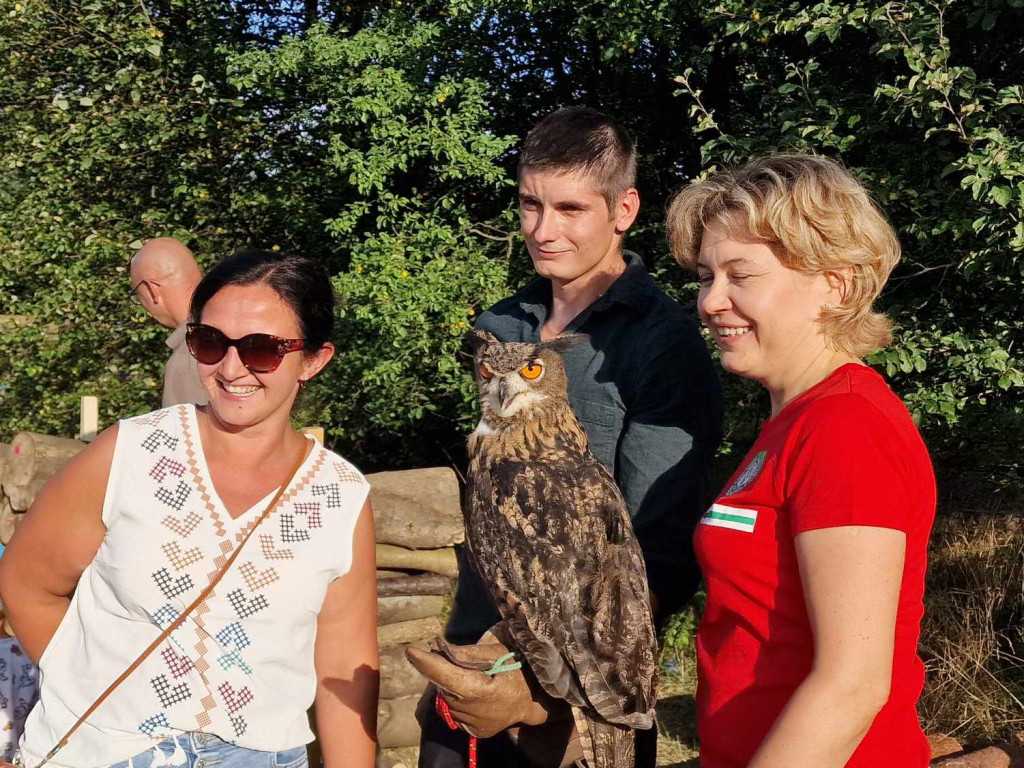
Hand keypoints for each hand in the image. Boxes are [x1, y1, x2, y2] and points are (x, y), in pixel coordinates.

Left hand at [406, 640, 563, 737]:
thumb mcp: (497, 652)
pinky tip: (472, 692)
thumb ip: (467, 653)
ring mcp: (473, 726)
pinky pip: (455, 711)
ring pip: (447, 700)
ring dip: (450, 686)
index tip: (411, 651)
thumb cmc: (518, 669)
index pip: (445, 676)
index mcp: (480, 691)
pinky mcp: (474, 733)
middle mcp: (473, 714)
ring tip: (469, 676)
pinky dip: (457, 699)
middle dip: (441, 671)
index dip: (426, 663)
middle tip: (450, 658)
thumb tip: (438, 647)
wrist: (535, 700)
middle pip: (444, 688)